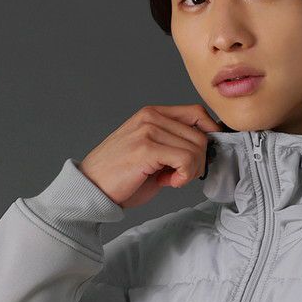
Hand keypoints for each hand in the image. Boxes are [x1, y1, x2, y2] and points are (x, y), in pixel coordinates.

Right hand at [79, 103, 222, 210]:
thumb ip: (174, 145)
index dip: (210, 134)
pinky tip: (168, 182)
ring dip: (190, 171)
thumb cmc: (120, 176)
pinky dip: (183, 176)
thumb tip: (205, 150)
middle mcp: (151, 117)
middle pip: (200, 134)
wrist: (92, 188)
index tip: (205, 156)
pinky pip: (185, 160)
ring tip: (169, 179)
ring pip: (196, 148)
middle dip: (199, 161)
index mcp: (152, 114)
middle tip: (180, 176)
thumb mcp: (152, 153)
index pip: (197, 113)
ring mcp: (148, 131)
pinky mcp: (146, 149)